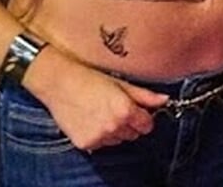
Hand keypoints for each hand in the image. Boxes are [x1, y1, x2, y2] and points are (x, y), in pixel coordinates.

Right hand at [29, 47, 168, 151]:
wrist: (57, 82)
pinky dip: (98, 135)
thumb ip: (144, 95)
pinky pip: (101, 144)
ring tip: (99, 112)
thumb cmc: (88, 78)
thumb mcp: (119, 83)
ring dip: (113, 130)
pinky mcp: (86, 143)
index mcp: (125, 110)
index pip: (147, 125)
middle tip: (113, 107)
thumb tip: (164, 99)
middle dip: (128, 123)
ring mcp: (99, 137)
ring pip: (117, 140)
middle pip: (133, 134)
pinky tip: (89, 120)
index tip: (135, 110)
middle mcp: (114, 126)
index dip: (143, 117)